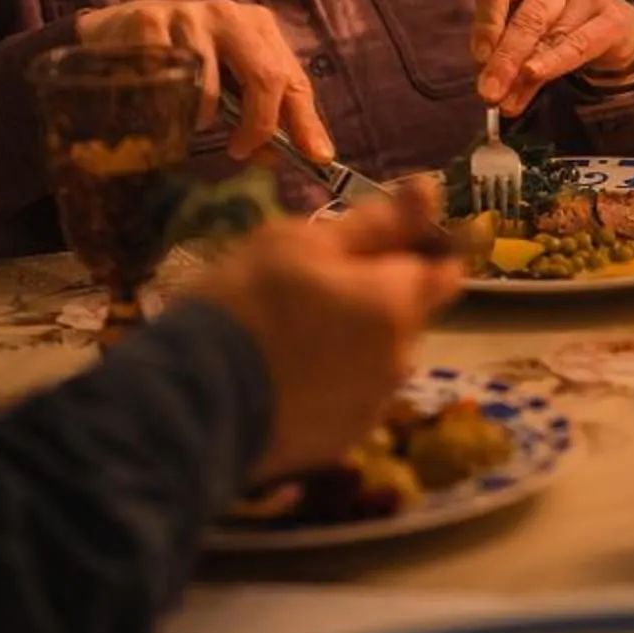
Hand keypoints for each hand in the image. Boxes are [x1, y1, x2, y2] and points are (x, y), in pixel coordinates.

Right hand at [75, 0, 334, 167]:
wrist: (113, 32)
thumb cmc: (181, 60)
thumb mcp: (227, 78)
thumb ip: (260, 111)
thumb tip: (286, 155)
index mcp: (257, 25)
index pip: (292, 77)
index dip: (305, 121)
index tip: (315, 157)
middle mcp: (228, 14)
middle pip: (265, 77)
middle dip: (258, 126)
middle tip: (241, 151)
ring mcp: (188, 16)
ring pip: (211, 91)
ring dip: (201, 119)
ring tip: (185, 113)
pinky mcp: (150, 25)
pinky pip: (169, 88)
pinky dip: (167, 108)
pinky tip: (157, 98)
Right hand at [188, 210, 466, 479]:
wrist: (189, 401)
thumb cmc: (246, 302)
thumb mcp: (301, 244)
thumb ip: (374, 222)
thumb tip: (429, 189)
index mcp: (396, 304)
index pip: (443, 273)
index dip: (419, 256)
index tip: (382, 250)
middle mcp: (400, 359)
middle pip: (407, 318)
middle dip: (377, 301)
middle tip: (313, 289)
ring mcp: (371, 407)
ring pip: (377, 360)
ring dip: (353, 345)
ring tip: (290, 337)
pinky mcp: (339, 442)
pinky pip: (348, 400)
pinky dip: (329, 386)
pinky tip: (283, 379)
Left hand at [470, 0, 633, 116]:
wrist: (616, 28)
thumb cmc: (560, 22)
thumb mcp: (528, 27)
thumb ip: (505, 47)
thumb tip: (488, 82)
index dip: (486, 23)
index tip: (479, 58)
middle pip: (528, 17)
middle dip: (504, 59)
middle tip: (488, 92)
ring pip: (552, 36)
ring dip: (525, 74)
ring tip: (507, 102)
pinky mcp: (614, 17)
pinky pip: (579, 45)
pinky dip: (554, 64)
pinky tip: (536, 77)